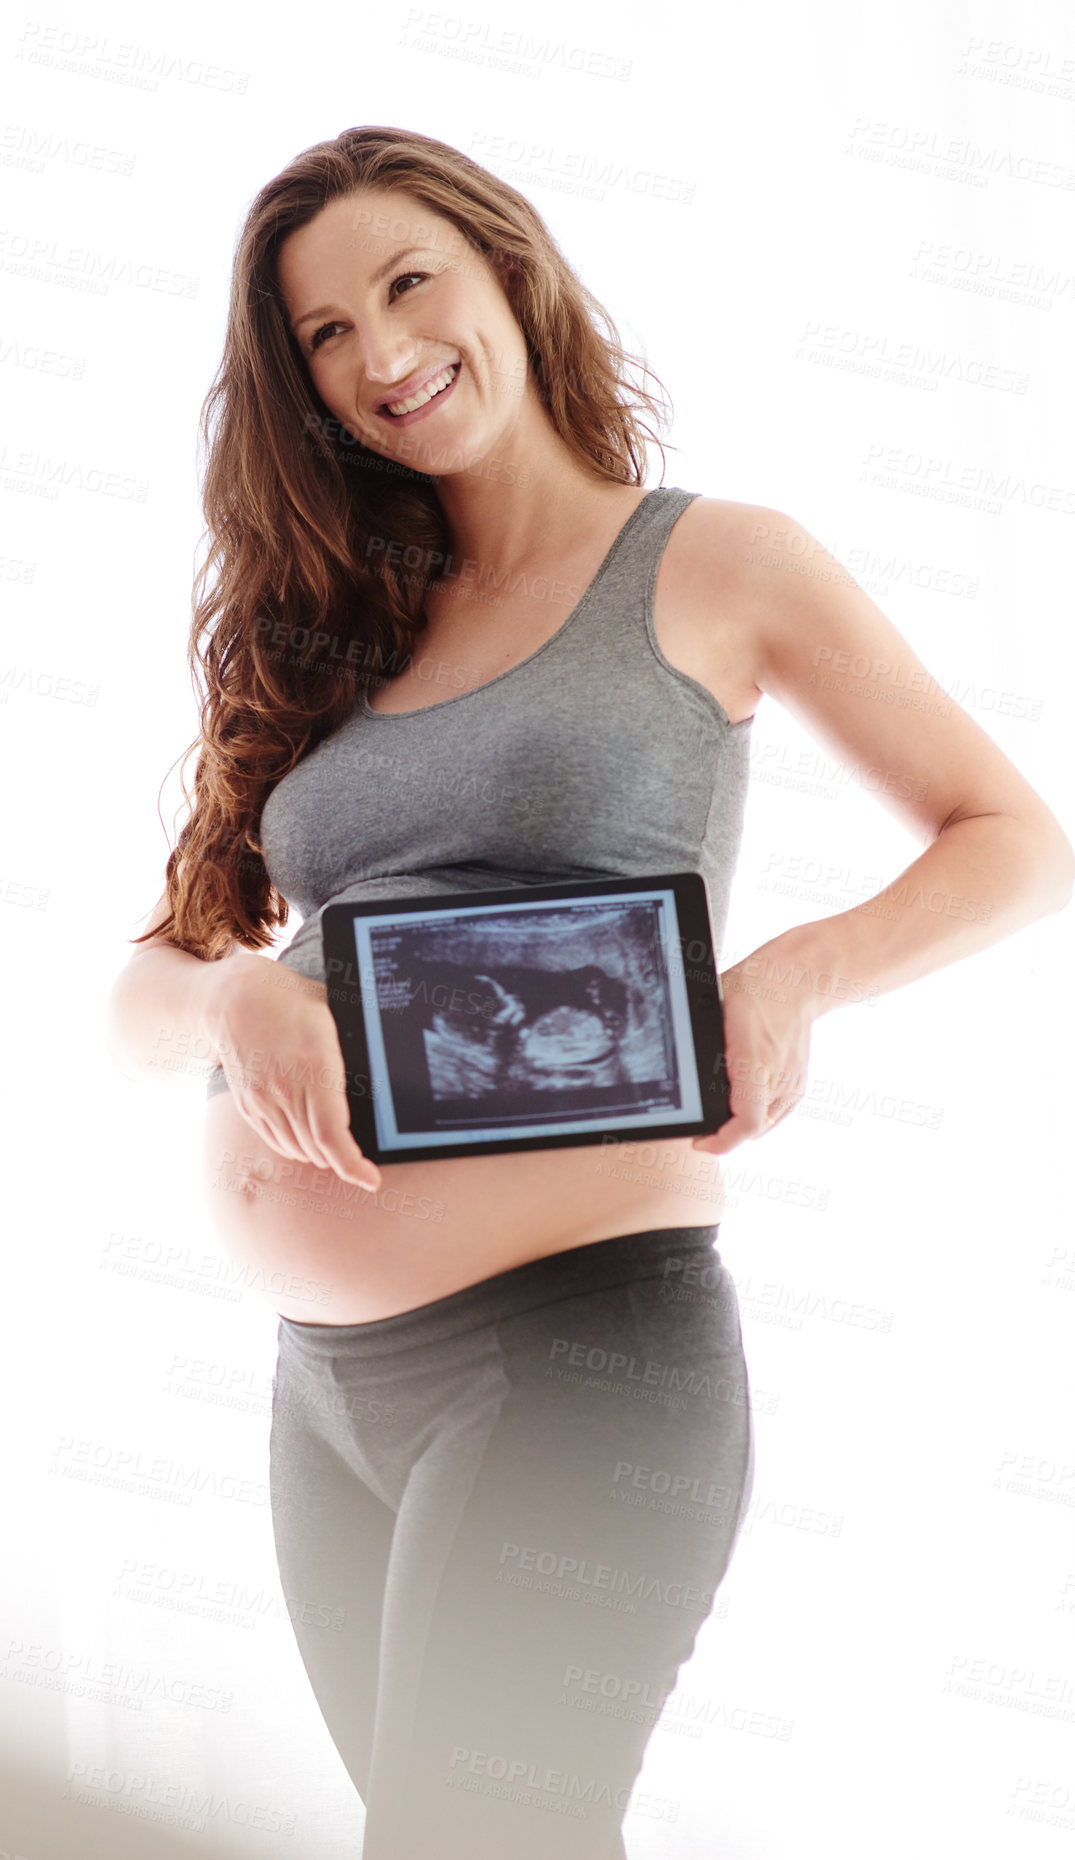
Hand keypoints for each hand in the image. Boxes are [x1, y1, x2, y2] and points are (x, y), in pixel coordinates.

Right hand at [203, 952, 382, 1188]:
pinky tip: (308, 1131)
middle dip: (343, 1157)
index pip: (332, 1134)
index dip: (353, 1165)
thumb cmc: (292, 1002)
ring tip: (333, 1135)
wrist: (235, 999)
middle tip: (360, 1152)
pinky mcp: (248, 1106)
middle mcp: (285, 1089)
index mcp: (314, 1067)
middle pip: (318, 1149)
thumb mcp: (335, 1013)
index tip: (371, 1179)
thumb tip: (396, 1053)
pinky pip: (277, 1142)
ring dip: (319, 1152)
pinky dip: (296, 1146)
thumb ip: (360, 1040)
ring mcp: (262, 1100)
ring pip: (298, 1150)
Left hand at [691, 951, 821, 1155]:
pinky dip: (756, 1114)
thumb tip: (674, 1072)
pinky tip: (740, 1098)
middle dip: (723, 1131)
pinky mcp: (798, 1084)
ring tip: (719, 1107)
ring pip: (763, 1126)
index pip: (746, 1122)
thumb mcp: (713, 1011)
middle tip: (701, 1121)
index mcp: (755, 1059)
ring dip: (740, 1124)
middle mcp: (778, 1076)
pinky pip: (775, 1115)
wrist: (794, 981)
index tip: (699, 1141)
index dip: (721, 1141)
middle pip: (750, 1129)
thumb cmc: (750, 990)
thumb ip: (700, 1046)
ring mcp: (792, 1082)